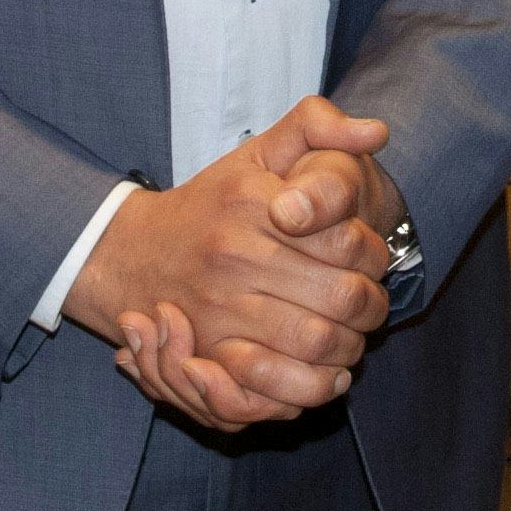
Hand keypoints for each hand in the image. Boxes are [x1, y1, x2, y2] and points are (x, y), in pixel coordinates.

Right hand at [74, 100, 394, 429]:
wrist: (134, 252)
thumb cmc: (214, 201)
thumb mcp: (260, 151)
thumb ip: (318, 125)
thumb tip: (377, 132)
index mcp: (253, 204)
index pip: (347, 241)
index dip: (375, 254)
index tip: (371, 257)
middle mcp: (235, 256)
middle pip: (340, 297)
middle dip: (372, 306)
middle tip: (371, 302)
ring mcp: (220, 308)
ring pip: (317, 343)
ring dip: (351, 346)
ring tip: (354, 335)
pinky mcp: (210, 354)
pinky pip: (279, 384)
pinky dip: (314, 385)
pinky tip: (328, 371)